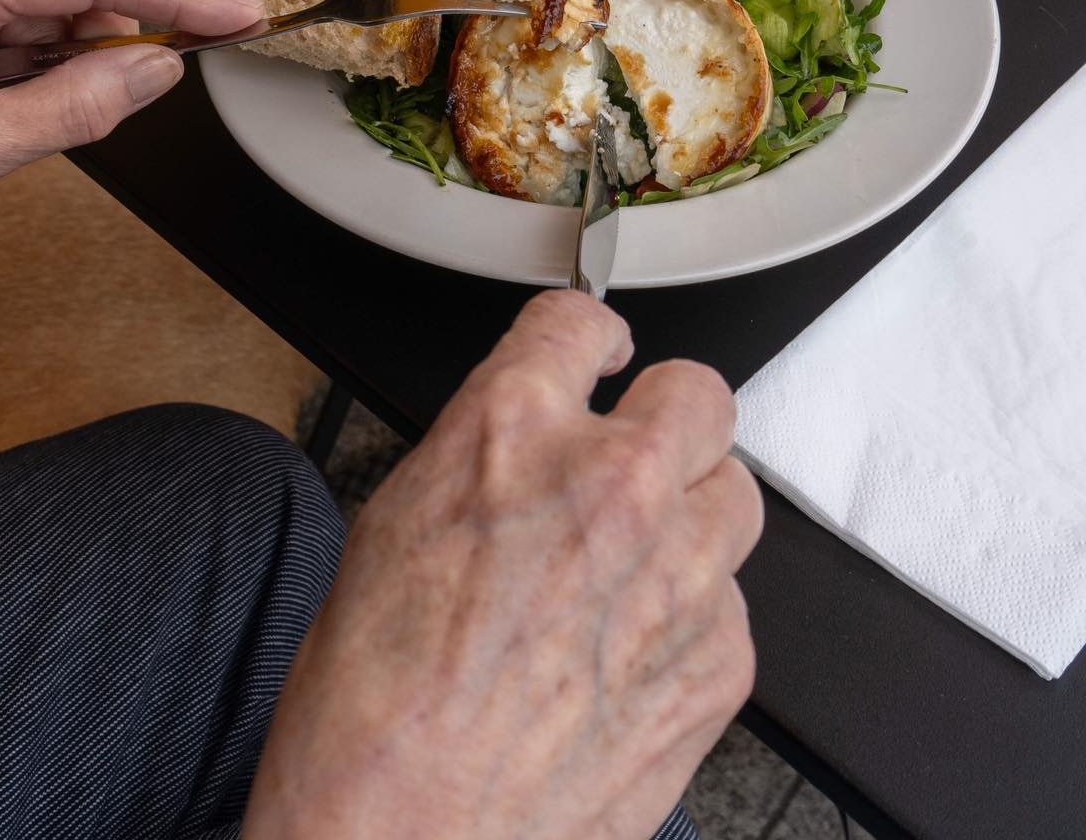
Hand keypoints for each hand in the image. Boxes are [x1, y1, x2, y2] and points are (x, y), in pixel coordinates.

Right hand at [244, 291, 761, 839]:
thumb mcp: (399, 515)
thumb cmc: (376, 694)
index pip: (581, 321)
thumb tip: (532, 432)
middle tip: (634, 453)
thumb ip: (487, 451)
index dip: (590, 336)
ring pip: (735, 494)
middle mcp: (608, 483)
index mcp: (510, 429)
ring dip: (690, 514)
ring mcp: (677, 573)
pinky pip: (734, 602)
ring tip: (634, 562)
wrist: (402, 831)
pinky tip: (627, 651)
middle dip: (665, 417)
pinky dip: (692, 615)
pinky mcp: (719, 661)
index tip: (599, 352)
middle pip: (698, 393)